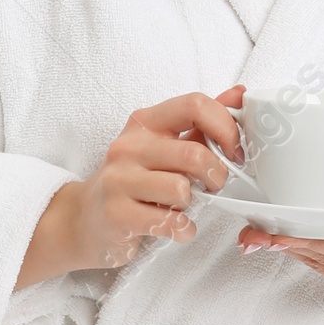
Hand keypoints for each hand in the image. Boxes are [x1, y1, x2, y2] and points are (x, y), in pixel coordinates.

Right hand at [17, 88, 244, 285]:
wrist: (84, 219)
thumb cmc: (131, 181)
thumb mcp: (163, 145)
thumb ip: (200, 123)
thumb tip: (239, 95)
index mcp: (145, 122)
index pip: (195, 105)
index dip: (227, 128)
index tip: (236, 151)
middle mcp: (129, 146)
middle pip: (194, 154)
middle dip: (217, 175)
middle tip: (213, 186)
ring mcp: (119, 180)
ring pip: (182, 190)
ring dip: (194, 205)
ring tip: (183, 207)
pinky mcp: (117, 214)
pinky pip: (170, 223)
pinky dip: (183, 230)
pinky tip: (175, 227)